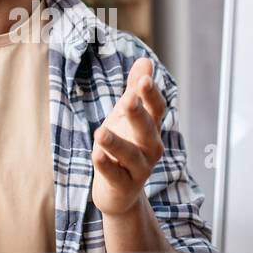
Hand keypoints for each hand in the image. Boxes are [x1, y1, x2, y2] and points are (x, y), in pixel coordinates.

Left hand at [91, 57, 165, 217]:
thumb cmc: (124, 146)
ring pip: (130, 155)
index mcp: (151, 129)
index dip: (151, 94)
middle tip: (128, 98)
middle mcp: (150, 149)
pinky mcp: (123, 186)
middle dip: (138, 114)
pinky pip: (114, 175)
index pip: (156, 109)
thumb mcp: (127, 117)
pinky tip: (95, 154)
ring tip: (100, 131)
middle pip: (147, 129)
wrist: (120, 192)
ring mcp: (139, 169)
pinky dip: (105, 165)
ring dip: (116, 143)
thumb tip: (145, 60)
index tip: (144, 78)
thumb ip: (135, 90)